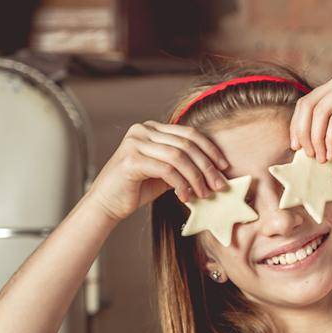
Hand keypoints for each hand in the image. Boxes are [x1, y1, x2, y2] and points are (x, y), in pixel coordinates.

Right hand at [84, 120, 229, 222]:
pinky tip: (186, 197)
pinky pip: (167, 169)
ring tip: (205, 194)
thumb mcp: (166, 172)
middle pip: (186, 144)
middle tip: (220, 185)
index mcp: (151, 128)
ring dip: (196, 177)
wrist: (107, 204)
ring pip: (179, 157)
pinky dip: (181, 184)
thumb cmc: (137, 189)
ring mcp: (134, 143)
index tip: (224, 167)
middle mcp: (142, 130)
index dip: (210, 149)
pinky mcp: (131, 159)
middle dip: (207, 166)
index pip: (189, 133)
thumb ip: (184, 164)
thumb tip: (216, 169)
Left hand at [289, 69, 331, 159]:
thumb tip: (308, 145)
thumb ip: (331, 130)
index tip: (297, 146)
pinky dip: (330, 139)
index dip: (297, 125)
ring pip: (319, 113)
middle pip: (307, 105)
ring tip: (321, 158)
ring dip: (316, 139)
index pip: (307, 101)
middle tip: (306, 154)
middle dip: (302, 132)